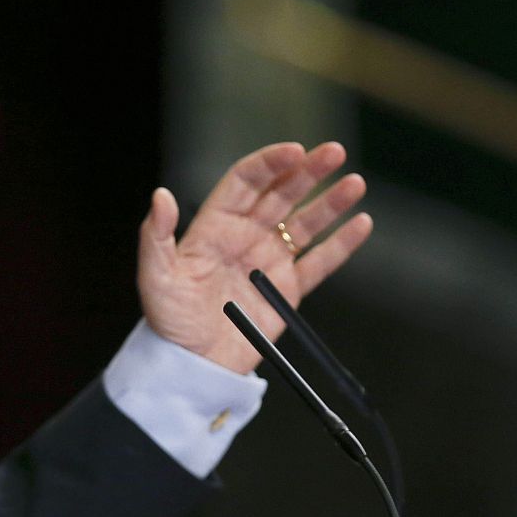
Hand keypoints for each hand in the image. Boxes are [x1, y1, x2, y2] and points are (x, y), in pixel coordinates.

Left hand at [137, 141, 371, 373]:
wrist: (193, 366)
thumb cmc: (169, 321)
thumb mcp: (155, 278)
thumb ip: (156, 237)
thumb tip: (160, 196)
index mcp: (215, 226)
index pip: (246, 182)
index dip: (270, 163)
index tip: (295, 150)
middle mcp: (245, 236)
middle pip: (281, 194)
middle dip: (308, 171)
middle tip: (334, 152)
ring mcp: (269, 261)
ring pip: (305, 223)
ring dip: (330, 202)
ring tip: (354, 183)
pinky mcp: (287, 290)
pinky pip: (319, 262)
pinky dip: (341, 244)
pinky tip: (361, 223)